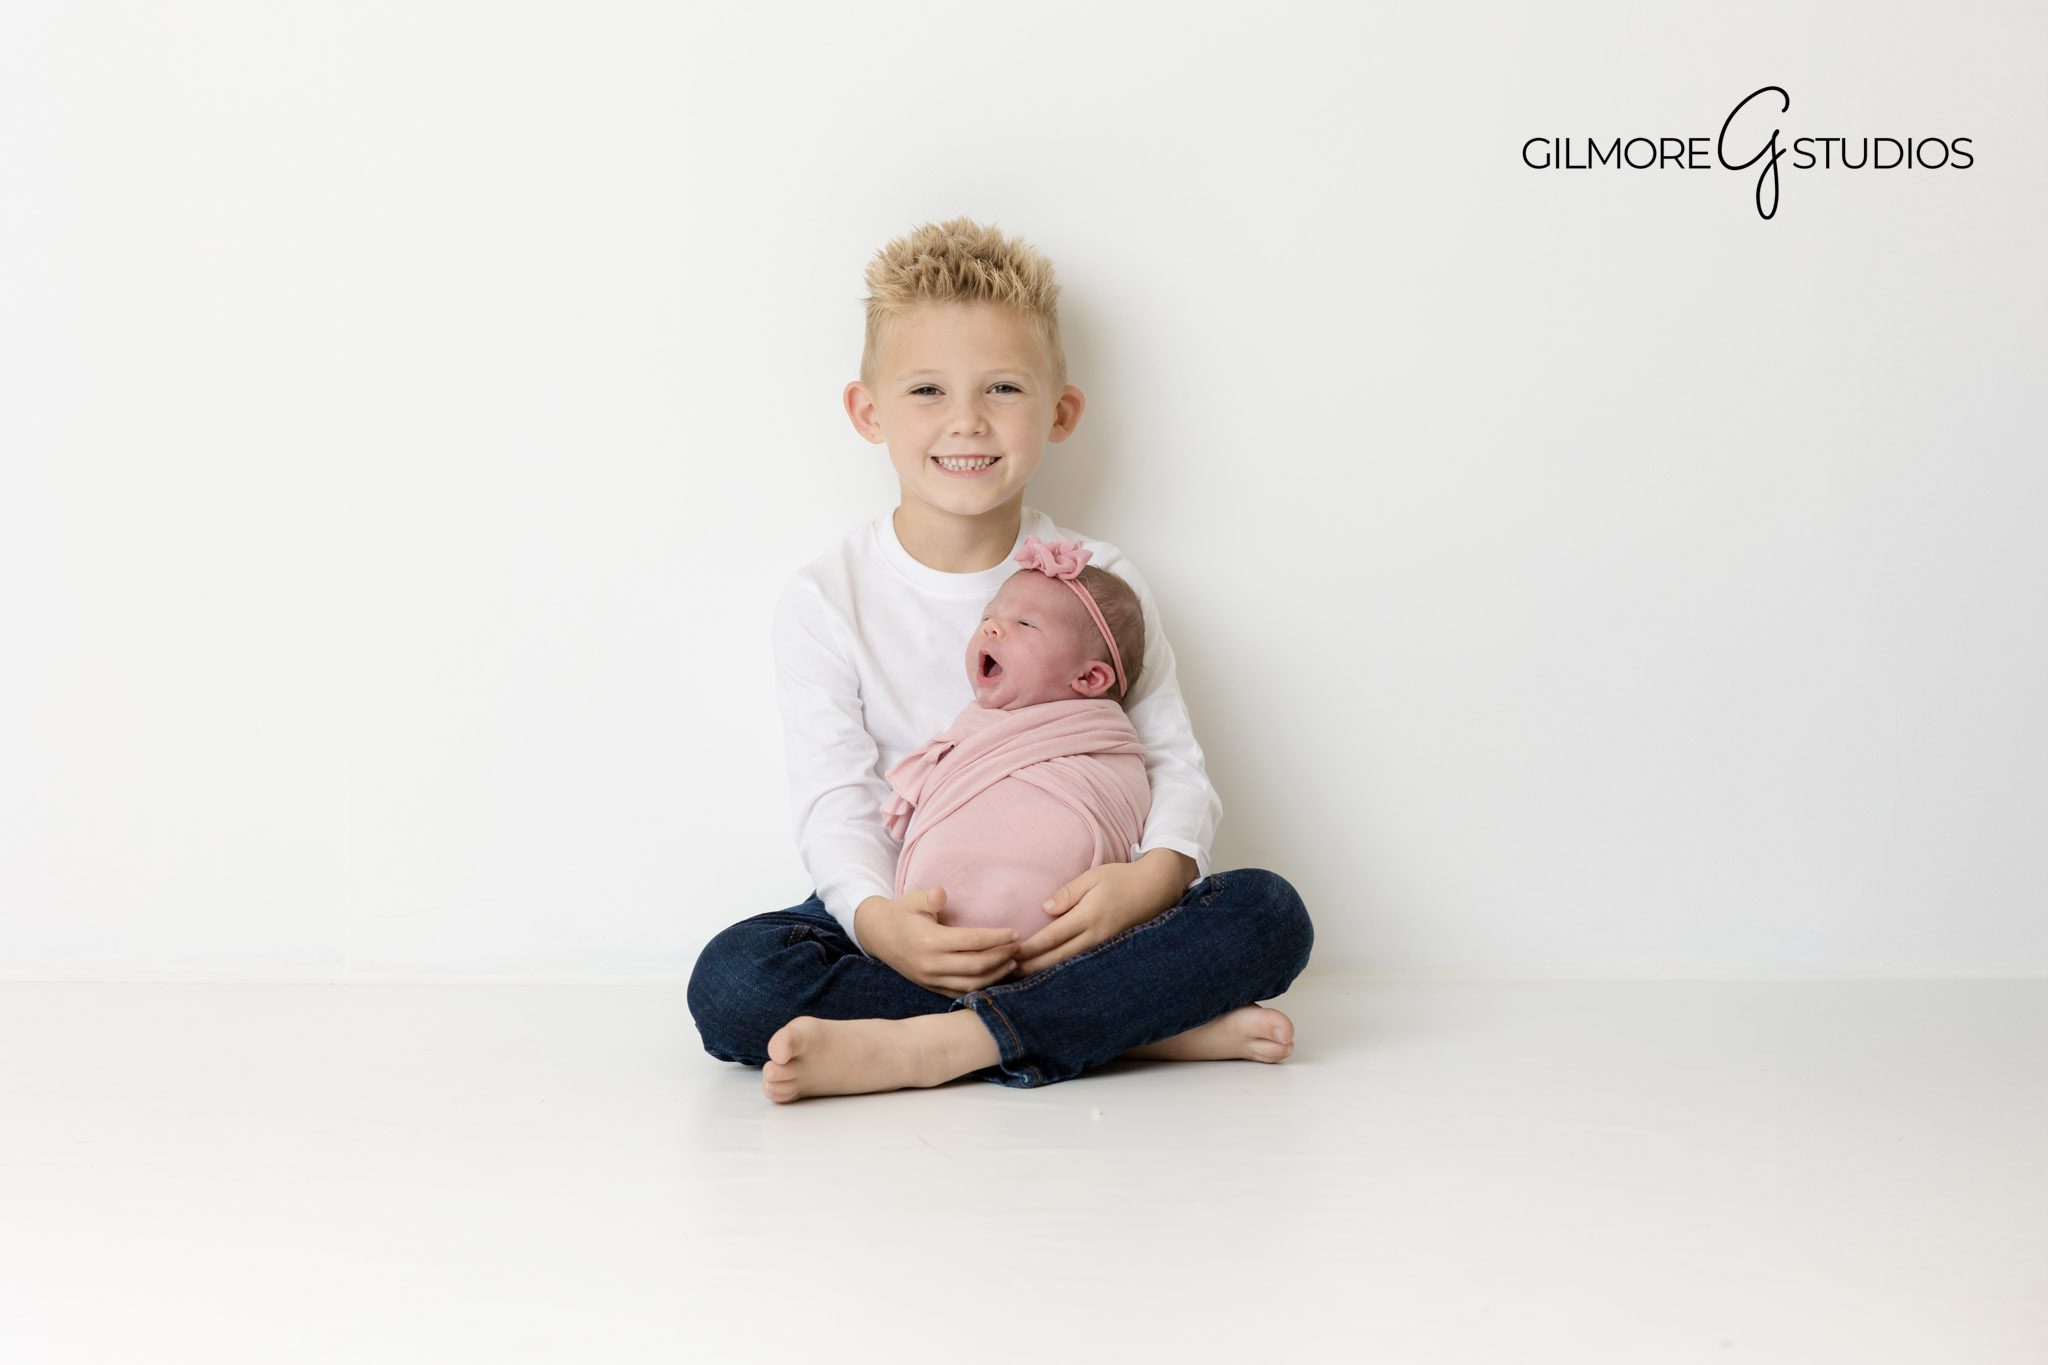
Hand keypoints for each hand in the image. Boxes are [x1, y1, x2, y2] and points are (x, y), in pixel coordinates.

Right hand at [855, 887, 1020, 996]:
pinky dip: (981, 987)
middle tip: (1018, 947)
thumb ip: (929, 897)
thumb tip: (941, 893)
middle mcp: (931, 965)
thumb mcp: (912, 899)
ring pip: (972, 983)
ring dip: (996, 974)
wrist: (877, 935)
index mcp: (930, 941)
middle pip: (977, 965)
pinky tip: (995, 976)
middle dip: (1002, 956)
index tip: (1015, 933)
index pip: (972, 941)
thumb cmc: (901, 913)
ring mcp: (931, 979)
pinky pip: (961, 992)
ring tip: (1012, 962)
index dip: (997, 938)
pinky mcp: (931, 987)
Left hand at [1008, 852, 1188, 976]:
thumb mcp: (1093, 876)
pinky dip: (1065, 970)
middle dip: (1033, 966)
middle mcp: (1097, 936)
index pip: (1053, 937)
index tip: (1011, 953)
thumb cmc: (1122, 878)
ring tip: (1024, 977)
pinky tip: (1051, 974)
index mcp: (1089, 916)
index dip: (1030, 948)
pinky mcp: (1111, 951)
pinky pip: (1084, 964)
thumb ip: (1068, 893)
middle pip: (1058, 958)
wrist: (1157, 889)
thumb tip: (1045, 909)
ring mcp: (1105, 947)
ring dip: (1046, 972)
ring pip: (1071, 965)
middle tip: (1008, 971)